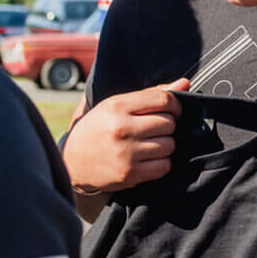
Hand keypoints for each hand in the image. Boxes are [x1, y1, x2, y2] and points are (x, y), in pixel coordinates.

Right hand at [62, 78, 189, 192]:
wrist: (71, 161)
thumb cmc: (99, 128)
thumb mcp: (117, 104)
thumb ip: (152, 94)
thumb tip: (185, 83)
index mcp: (118, 106)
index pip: (164, 100)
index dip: (175, 105)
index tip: (172, 111)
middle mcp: (122, 128)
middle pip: (169, 123)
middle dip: (168, 126)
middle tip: (156, 129)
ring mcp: (126, 153)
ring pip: (169, 145)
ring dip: (165, 145)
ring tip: (151, 143)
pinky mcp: (129, 174)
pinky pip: (164, 166)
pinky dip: (162, 163)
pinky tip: (149, 158)